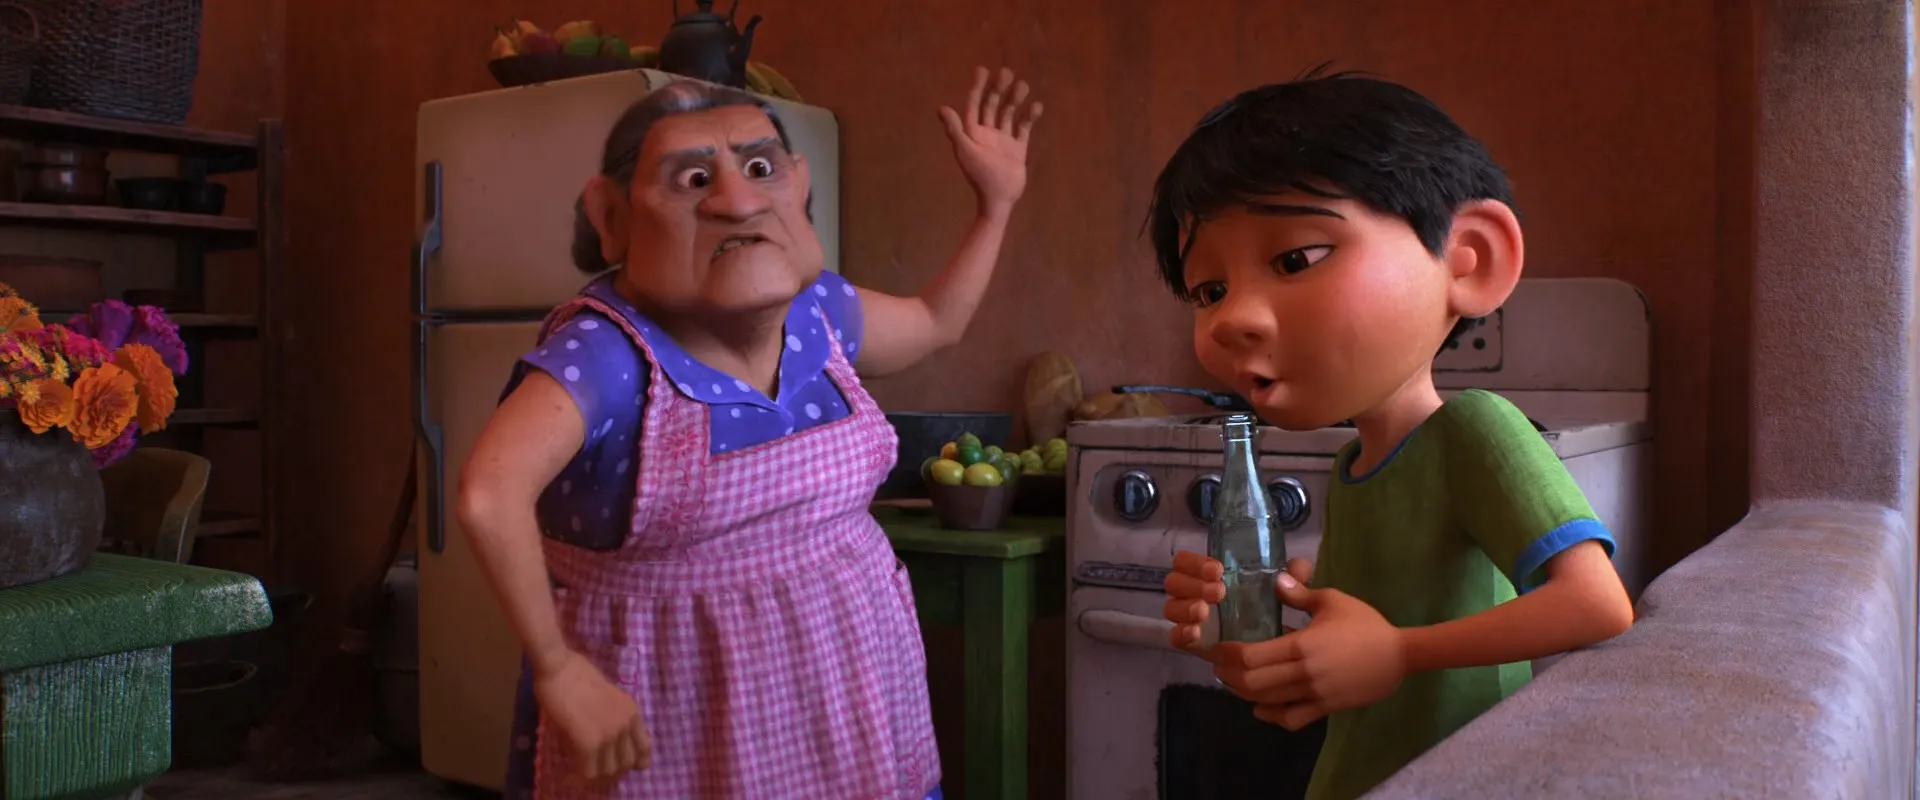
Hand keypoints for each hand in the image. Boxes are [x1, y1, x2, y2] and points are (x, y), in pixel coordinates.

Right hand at [533, 649, 651, 783]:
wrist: (559, 667)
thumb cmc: (576, 673)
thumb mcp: (607, 696)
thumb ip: (612, 716)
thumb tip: (604, 742)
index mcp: (632, 712)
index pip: (644, 748)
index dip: (635, 763)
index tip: (621, 768)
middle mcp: (626, 724)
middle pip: (626, 764)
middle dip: (610, 773)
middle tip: (593, 773)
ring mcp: (610, 734)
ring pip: (608, 772)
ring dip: (594, 777)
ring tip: (579, 776)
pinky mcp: (589, 742)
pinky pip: (588, 772)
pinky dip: (578, 778)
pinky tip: (568, 777)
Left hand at [938, 66, 1042, 211]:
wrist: (999, 198)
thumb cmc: (980, 176)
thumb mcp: (966, 151)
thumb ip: (954, 129)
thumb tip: (941, 108)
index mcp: (972, 133)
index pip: (974, 104)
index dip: (977, 87)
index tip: (983, 69)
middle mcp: (987, 133)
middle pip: (992, 105)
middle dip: (998, 88)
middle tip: (1006, 72)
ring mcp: (1003, 140)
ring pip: (1009, 114)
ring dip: (1015, 99)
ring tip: (1023, 85)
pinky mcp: (1017, 148)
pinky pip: (1024, 128)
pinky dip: (1029, 116)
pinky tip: (1036, 106)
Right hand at [1163, 552, 1312, 652]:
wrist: (1268, 645)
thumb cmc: (1268, 605)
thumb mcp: (1285, 586)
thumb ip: (1293, 574)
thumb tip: (1295, 569)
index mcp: (1207, 574)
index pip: (1185, 561)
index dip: (1195, 563)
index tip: (1218, 570)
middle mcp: (1192, 593)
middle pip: (1173, 582)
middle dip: (1193, 584)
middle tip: (1219, 592)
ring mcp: (1189, 619)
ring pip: (1171, 608)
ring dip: (1186, 607)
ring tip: (1205, 611)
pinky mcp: (1191, 643)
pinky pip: (1174, 637)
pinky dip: (1181, 633)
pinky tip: (1196, 632)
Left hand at [1209, 573, 1405, 730]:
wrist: (1399, 655)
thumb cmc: (1364, 624)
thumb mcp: (1332, 601)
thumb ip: (1300, 594)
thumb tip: (1276, 580)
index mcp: (1301, 645)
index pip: (1251, 657)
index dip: (1227, 655)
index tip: (1215, 648)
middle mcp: (1303, 673)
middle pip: (1252, 683)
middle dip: (1228, 675)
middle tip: (1217, 666)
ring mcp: (1314, 694)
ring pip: (1268, 701)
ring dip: (1244, 694)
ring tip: (1232, 682)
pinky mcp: (1325, 708)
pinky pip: (1292, 719)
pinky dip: (1272, 716)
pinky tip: (1261, 708)